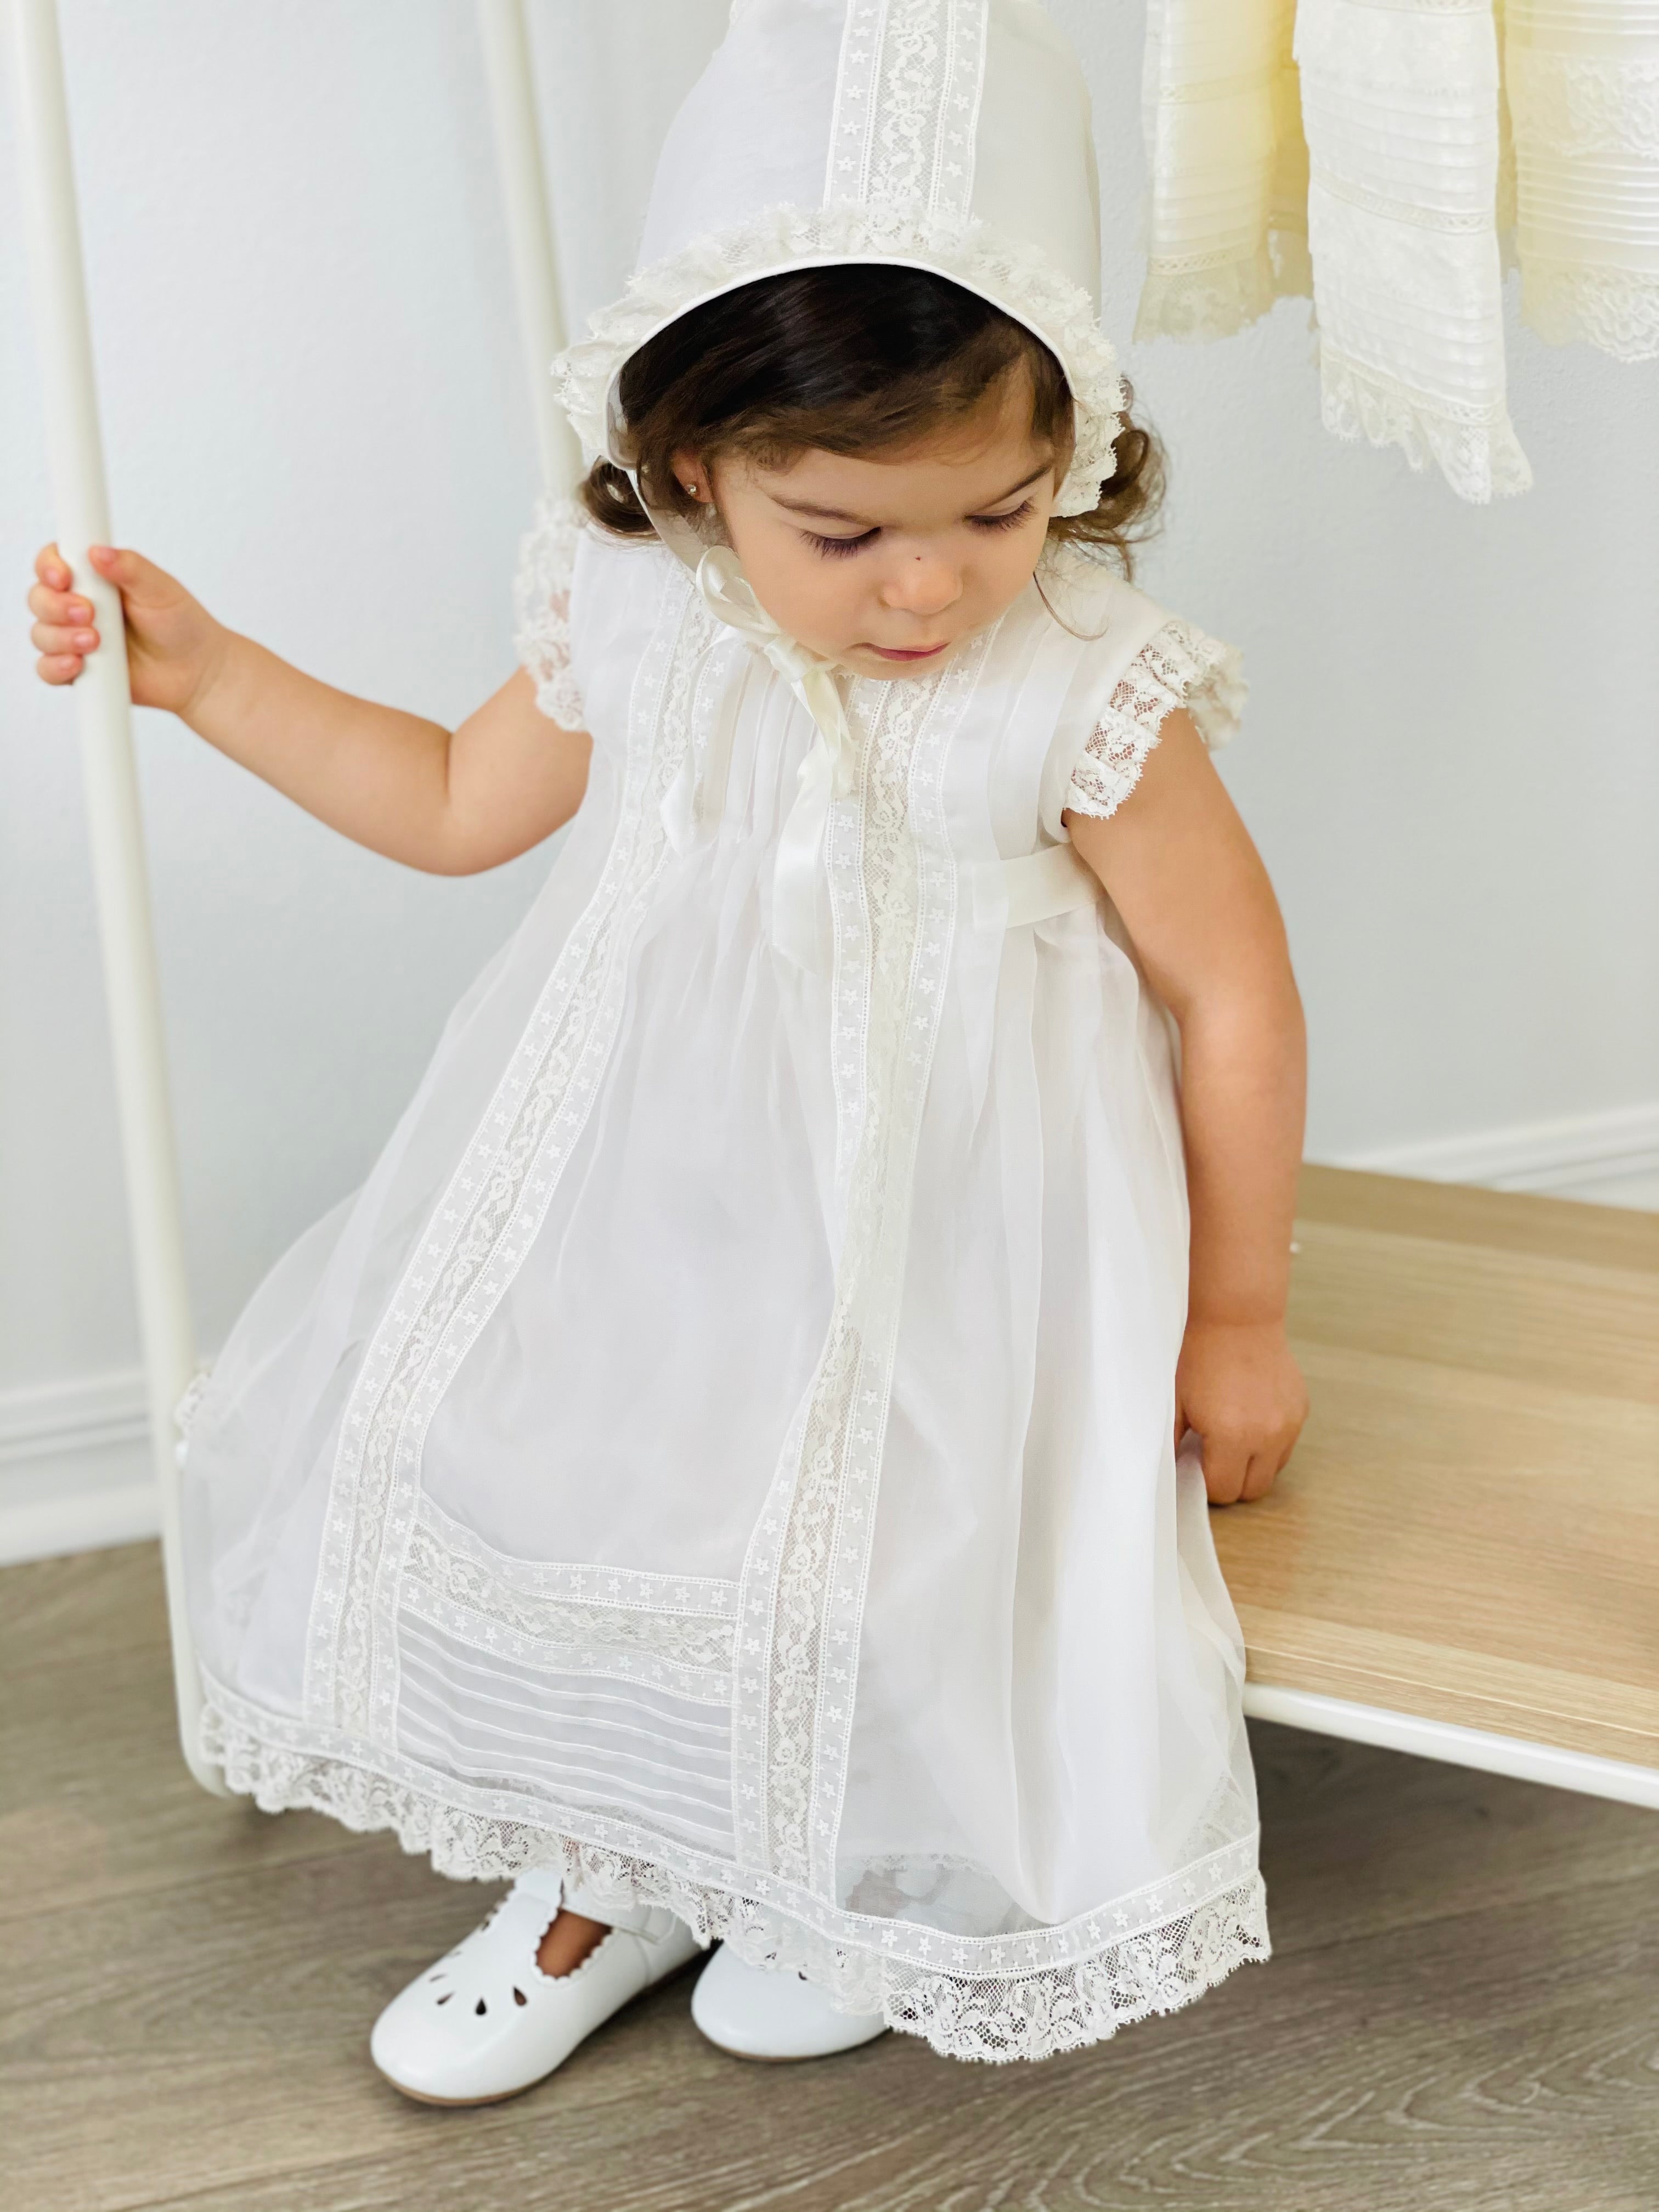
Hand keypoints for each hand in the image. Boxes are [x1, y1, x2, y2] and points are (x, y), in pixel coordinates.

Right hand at [27, 540, 227, 716]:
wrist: (199, 671)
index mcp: (93, 578)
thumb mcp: (161, 588)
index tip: (64, 577)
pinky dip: (56, 667)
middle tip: (89, 614)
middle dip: (56, 606)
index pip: (53, 563)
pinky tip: (77, 665)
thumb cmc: (182, 624)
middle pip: (40, 599)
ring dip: (61, 637)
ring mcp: (76, 638)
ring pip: (41, 634)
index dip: (49, 567)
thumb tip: (98, 551)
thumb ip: (130, 567)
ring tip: (95, 642)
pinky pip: (48, 670)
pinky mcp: (80, 671)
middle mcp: (78, 605)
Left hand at [1175, 1318, 1306, 1504]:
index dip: (1205, 1483)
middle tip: (1212, 1458)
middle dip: (1230, 1481)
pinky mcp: (1300, 1411)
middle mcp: (1265, 1435)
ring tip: (1232, 1438)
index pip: (1223, 1490)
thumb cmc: (1199, 1357)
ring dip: (1252, 1465)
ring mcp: (1288, 1424)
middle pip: (1252, 1490)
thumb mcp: (1175, 1403)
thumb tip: (1173, 1473)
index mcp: (1231, 1436)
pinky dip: (1269, 1443)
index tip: (1196, 1465)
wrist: (1236, 1318)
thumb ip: (1173, 1444)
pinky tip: (1250, 1418)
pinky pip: (1286, 1445)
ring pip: (1272, 1470)